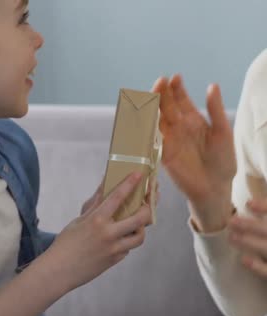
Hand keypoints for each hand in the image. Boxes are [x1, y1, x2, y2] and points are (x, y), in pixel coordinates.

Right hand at [48, 172, 151, 291]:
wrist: (59, 270)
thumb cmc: (65, 243)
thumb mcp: (79, 221)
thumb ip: (95, 206)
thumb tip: (104, 187)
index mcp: (97, 220)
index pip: (118, 197)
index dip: (130, 183)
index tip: (139, 174)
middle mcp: (109, 233)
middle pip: (140, 218)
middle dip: (149, 207)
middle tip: (150, 201)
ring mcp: (114, 248)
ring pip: (140, 236)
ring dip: (141, 228)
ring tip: (136, 223)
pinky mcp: (115, 260)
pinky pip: (128, 248)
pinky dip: (127, 240)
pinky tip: (121, 237)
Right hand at [152, 75, 235, 231]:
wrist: (215, 187)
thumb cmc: (223, 160)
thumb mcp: (222, 132)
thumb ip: (215, 110)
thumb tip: (212, 86)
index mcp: (192, 120)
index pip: (180, 100)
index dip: (176, 88)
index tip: (174, 77)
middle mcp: (178, 127)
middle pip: (165, 107)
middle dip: (162, 94)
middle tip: (160, 81)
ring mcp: (168, 140)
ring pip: (156, 120)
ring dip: (152, 109)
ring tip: (150, 96)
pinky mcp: (162, 154)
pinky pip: (151, 139)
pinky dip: (146, 129)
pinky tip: (143, 118)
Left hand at [229, 198, 266, 277]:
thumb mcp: (266, 234)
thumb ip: (263, 227)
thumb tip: (249, 207)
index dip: (266, 207)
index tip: (248, 203)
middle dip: (252, 226)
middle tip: (231, 221)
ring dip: (251, 242)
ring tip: (232, 237)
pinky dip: (259, 267)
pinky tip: (244, 260)